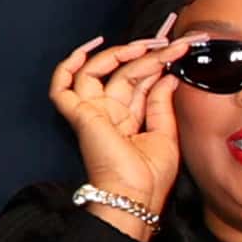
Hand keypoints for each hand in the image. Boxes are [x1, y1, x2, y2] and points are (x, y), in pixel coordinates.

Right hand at [42, 34, 184, 221]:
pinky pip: (62, 87)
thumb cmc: (149, 178)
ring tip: (144, 47)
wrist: (135, 197)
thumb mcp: (165, 134)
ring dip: (119, 53)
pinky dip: (68, 67)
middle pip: (123, 72)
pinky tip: (88, 49)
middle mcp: (108, 112)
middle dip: (148, 54)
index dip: (158, 62)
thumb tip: (168, 75)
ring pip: (98, 71)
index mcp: (127, 119)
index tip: (180, 49)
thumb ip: (162, 103)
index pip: (139, 81)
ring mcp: (92, 112)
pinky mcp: (80, 115)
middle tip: (171, 44)